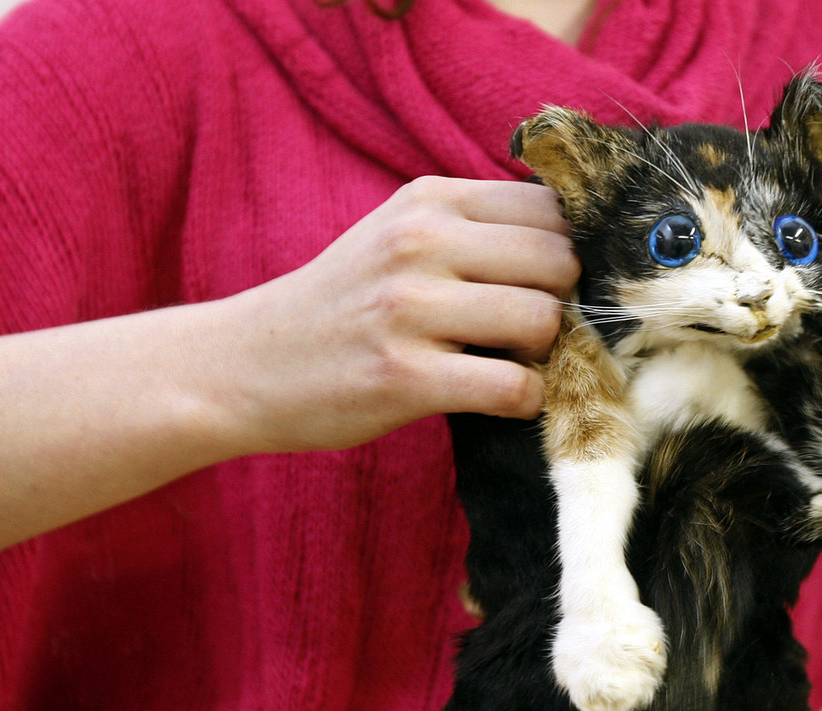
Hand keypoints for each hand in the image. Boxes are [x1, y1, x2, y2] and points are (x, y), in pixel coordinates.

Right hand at [220, 177, 575, 452]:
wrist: (246, 365)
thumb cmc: (342, 305)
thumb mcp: (398, 237)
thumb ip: (475, 231)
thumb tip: (575, 253)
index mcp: (428, 200)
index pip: (550, 208)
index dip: (567, 252)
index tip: (547, 288)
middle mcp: (420, 242)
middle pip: (558, 261)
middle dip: (561, 302)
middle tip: (529, 333)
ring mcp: (409, 308)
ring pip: (542, 320)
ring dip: (543, 354)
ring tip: (509, 363)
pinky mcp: (403, 376)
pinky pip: (513, 386)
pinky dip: (525, 400)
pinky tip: (500, 399)